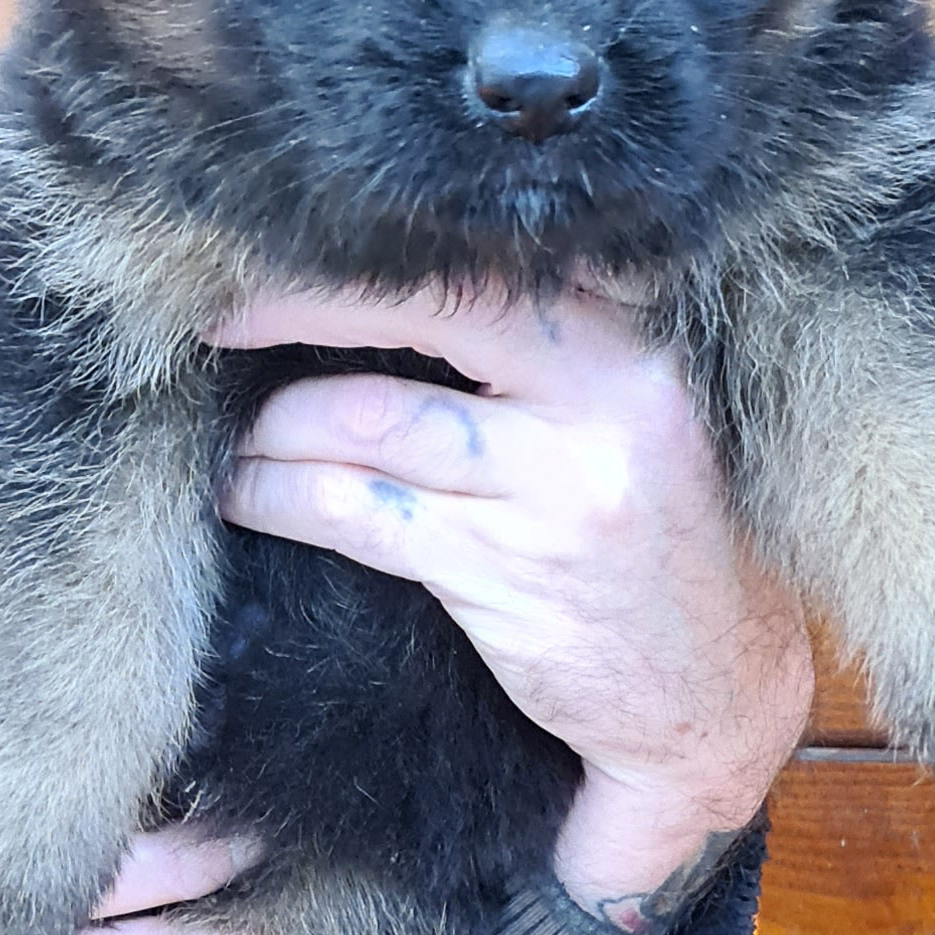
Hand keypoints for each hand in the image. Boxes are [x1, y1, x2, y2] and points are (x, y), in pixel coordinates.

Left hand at [211, 284, 813, 934]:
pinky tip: (249, 495)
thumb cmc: (652, 534)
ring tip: (233, 435)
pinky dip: (285, 497)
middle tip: (221, 317)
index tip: (287, 245)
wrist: (713, 690)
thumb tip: (382, 284)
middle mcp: (601, 404)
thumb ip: (544, 351)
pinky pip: (363, 516)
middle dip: (301, 307)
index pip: (482, 266)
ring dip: (274, 428)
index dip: (369, 254)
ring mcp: (554, 493)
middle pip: (421, 316)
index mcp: (630, 347)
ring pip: (371, 424)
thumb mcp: (631, 416)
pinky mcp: (506, 577)